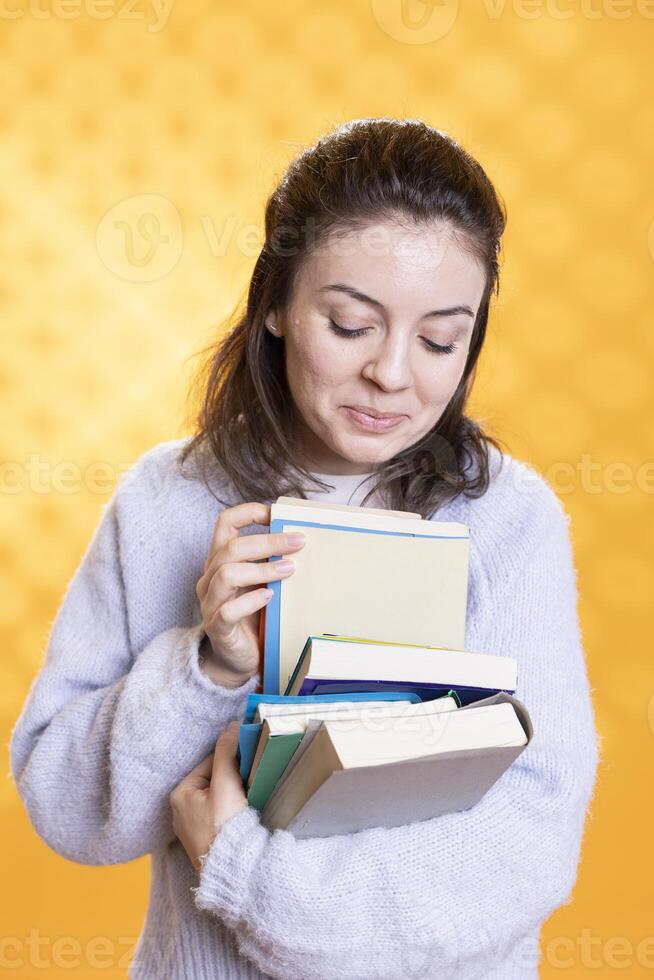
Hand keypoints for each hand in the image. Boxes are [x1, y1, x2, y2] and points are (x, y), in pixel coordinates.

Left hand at [169, 721, 247, 871]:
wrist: (233, 873)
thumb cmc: (225, 827)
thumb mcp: (226, 784)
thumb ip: (227, 753)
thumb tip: (232, 726)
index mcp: (179, 794)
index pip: (210, 764)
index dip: (232, 763)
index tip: (249, 766)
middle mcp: (180, 812)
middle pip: (214, 782)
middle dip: (233, 781)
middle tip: (250, 785)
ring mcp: (192, 830)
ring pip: (218, 800)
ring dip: (234, 797)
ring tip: (248, 803)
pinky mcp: (205, 843)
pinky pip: (219, 818)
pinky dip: (232, 814)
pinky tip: (244, 818)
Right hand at [196, 501, 305, 685]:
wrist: (236, 659)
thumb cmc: (253, 616)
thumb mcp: (262, 582)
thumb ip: (271, 562)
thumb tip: (302, 540)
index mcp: (220, 560)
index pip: (225, 522)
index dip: (249, 512)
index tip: (277, 514)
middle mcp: (210, 577)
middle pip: (232, 547)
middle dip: (269, 541)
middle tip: (299, 542)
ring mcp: (211, 602)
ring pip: (227, 574)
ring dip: (262, 569)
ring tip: (289, 570)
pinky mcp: (218, 627)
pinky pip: (229, 610)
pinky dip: (252, 600)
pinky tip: (271, 597)